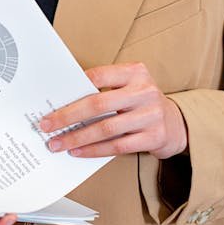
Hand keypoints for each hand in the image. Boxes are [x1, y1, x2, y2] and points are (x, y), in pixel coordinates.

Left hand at [39, 62, 187, 159]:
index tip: (53, 99)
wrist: (176, 124)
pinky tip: (78, 152)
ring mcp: (150, 115)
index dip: (74, 86)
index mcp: (135, 72)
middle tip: (47, 125)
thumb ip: (104, 88)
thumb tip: (64, 100)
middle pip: (98, 104)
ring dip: (77, 138)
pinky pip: (117, 146)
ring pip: (106, 128)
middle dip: (68, 116)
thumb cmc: (141, 103)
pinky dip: (94, 150)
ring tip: (58, 143)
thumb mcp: (129, 86)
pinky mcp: (153, 137)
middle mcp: (144, 91)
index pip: (99, 75)